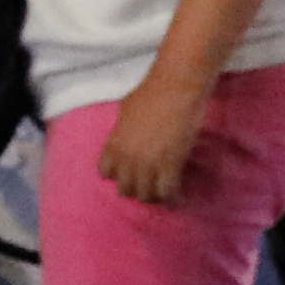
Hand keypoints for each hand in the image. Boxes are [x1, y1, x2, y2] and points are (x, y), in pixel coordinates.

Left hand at [98, 69, 214, 204]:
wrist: (176, 86)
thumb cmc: (153, 91)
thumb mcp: (127, 111)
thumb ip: (124, 130)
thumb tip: (127, 135)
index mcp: (114, 143)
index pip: (105, 173)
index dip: (118, 174)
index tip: (129, 172)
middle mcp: (127, 158)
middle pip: (126, 189)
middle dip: (137, 189)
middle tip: (150, 186)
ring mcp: (147, 165)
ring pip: (146, 196)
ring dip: (155, 196)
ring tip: (164, 193)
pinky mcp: (170, 167)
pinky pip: (167, 193)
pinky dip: (173, 198)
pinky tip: (178, 198)